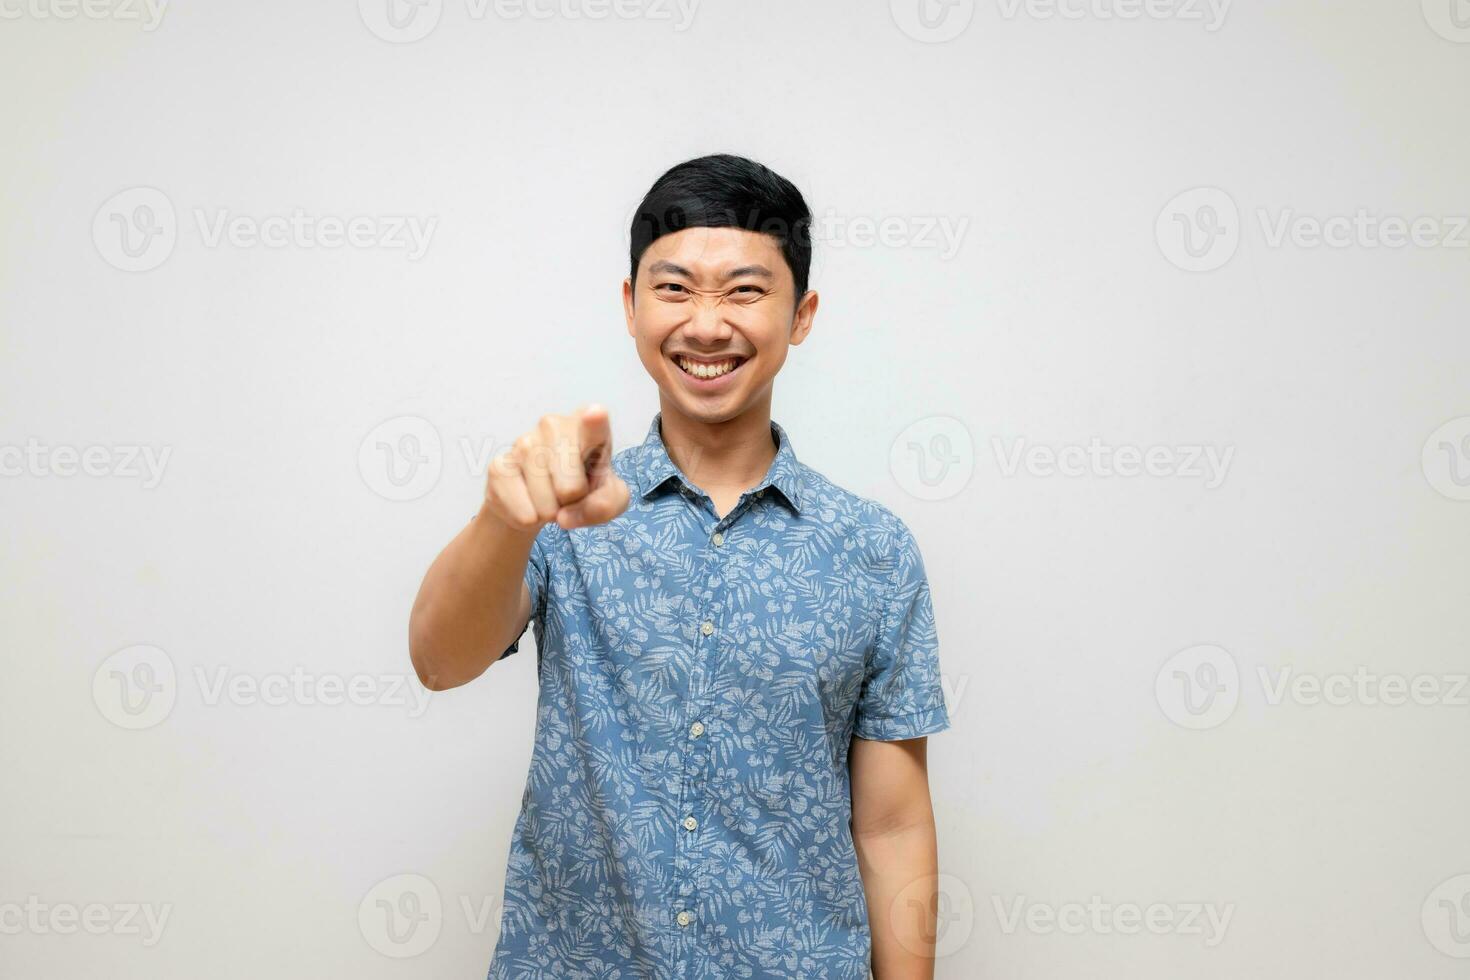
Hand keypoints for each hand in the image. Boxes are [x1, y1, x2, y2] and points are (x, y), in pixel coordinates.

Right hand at [484, 404, 631, 531]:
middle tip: (570, 491)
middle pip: (570, 488)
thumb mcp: (608, 498)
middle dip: (573, 502)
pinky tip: (529, 502)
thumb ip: (606, 504)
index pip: (594, 424)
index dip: (594, 422)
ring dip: (551, 512)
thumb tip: (565, 515)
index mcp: (588, 426)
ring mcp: (523, 442)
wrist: (539, 498)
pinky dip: (529, 518)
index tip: (595, 414)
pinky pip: (523, 510)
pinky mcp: (499, 466)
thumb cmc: (581, 487)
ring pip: (546, 503)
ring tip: (550, 496)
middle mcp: (554, 425)